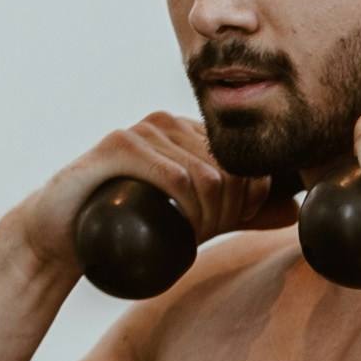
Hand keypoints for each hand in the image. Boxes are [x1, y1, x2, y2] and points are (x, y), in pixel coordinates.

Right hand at [10, 113, 287, 277]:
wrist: (65, 233)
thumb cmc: (134, 225)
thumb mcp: (199, 220)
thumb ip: (244, 213)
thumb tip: (295, 210)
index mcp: (191, 136)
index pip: (247, 170)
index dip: (245, 208)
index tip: (219, 229)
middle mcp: (170, 126)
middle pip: (231, 174)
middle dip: (224, 215)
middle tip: (196, 235)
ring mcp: (144, 131)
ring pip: (206, 177)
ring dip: (204, 216)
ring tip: (181, 233)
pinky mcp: (119, 144)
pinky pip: (173, 173)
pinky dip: (183, 203)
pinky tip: (174, 219)